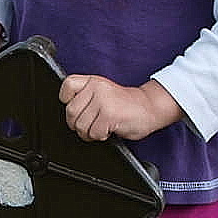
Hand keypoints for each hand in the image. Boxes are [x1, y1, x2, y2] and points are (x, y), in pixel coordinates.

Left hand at [58, 75, 181, 141]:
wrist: (150, 108)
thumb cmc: (125, 104)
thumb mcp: (103, 92)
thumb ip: (86, 96)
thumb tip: (68, 110)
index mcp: (93, 81)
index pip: (67, 85)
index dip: (67, 100)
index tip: (78, 108)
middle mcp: (97, 88)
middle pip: (71, 111)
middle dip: (77, 124)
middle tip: (90, 124)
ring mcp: (103, 101)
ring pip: (80, 125)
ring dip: (89, 133)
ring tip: (100, 128)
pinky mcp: (109, 115)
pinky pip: (93, 133)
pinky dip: (100, 136)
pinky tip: (109, 130)